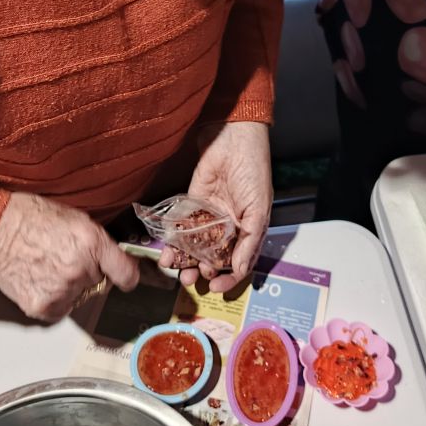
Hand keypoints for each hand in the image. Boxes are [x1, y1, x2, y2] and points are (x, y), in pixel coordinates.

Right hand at [0, 192, 138, 320]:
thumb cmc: (29, 218)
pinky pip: (61, 309)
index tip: (126, 277)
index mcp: (92, 242)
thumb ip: (97, 242)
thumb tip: (114, 259)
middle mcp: (81, 268)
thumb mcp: (74, 218)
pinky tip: (38, 279)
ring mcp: (62, 290)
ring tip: (46, 266)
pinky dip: (53, 299)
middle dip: (88, 272)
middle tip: (64, 257)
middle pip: (99, 283)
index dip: (128, 276)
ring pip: (79, 296)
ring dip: (69, 287)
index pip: (127, 274)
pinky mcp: (44, 307)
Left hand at [159, 121, 272, 292]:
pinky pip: (181, 227)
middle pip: (212, 257)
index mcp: (248, 230)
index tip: (215, 286)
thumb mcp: (258, 208)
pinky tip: (167, 249)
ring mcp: (208, 216)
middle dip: (200, 271)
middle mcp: (227, 226)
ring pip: (194, 246)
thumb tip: (239, 269)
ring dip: (184, 260)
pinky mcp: (191, 203)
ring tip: (174, 268)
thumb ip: (249, 240)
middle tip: (190, 278)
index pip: (238, 262)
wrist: (233, 139)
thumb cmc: (254, 170)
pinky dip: (173, 240)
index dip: (228, 277)